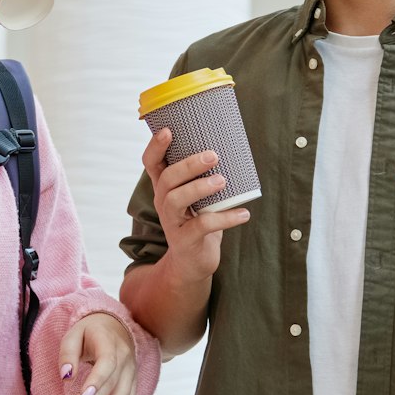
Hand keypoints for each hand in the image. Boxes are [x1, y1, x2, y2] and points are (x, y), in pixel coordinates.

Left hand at [59, 313, 140, 394]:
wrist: (114, 326)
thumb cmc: (89, 332)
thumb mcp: (73, 335)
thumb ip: (68, 354)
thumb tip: (66, 376)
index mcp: (110, 343)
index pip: (107, 364)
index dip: (97, 381)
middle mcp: (125, 359)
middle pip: (113, 386)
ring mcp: (131, 372)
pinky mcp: (132, 382)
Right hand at [144, 127, 251, 282]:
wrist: (192, 264)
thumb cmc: (198, 222)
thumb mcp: (198, 198)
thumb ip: (207, 177)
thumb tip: (235, 148)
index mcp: (165, 188)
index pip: (151, 163)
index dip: (155, 146)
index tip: (168, 130)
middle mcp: (164, 202)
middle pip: (167, 178)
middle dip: (189, 165)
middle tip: (213, 156)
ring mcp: (172, 222)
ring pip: (176, 200)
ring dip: (199, 188)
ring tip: (222, 181)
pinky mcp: (184, 241)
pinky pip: (202, 226)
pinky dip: (225, 218)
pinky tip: (243, 214)